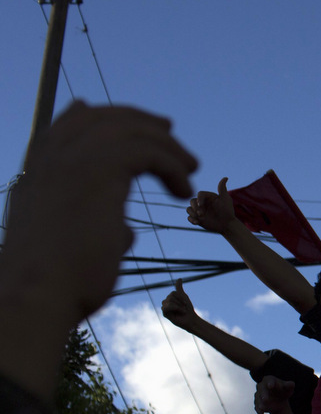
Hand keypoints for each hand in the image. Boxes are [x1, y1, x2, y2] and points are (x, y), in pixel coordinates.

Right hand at [3, 102, 196, 324]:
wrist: (39, 296)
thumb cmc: (59, 284)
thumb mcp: (74, 246)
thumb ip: (98, 227)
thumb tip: (126, 232)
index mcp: (37, 174)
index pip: (67, 125)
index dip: (103, 117)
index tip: (135, 126)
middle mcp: (49, 161)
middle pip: (99, 118)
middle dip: (138, 120)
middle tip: (169, 130)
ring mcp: (70, 161)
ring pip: (127, 129)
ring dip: (164, 145)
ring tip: (190, 168)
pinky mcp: (98, 170)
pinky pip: (147, 150)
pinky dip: (171, 166)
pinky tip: (182, 191)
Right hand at [160, 279, 201, 331]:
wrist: (190, 318)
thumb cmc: (188, 308)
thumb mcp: (184, 296)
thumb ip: (179, 288)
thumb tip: (179, 278)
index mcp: (170, 298)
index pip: (173, 293)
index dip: (181, 297)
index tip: (185, 303)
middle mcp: (166, 302)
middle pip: (170, 296)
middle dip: (180, 302)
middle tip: (183, 308)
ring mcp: (164, 308)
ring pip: (169, 301)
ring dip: (179, 306)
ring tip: (182, 311)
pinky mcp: (164, 314)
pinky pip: (167, 307)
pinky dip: (176, 308)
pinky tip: (179, 313)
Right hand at [187, 177, 240, 233]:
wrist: (227, 224)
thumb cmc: (227, 211)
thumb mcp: (225, 199)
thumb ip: (222, 189)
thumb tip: (225, 177)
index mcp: (208, 197)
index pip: (200, 194)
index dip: (199, 199)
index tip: (200, 205)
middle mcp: (202, 203)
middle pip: (192, 201)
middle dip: (195, 207)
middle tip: (202, 214)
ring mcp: (199, 211)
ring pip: (188, 209)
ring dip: (192, 213)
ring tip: (200, 218)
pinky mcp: (197, 218)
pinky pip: (189, 217)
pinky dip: (191, 219)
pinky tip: (197, 222)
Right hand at [254, 376, 294, 413]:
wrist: (279, 401)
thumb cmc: (284, 391)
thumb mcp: (289, 388)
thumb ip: (290, 385)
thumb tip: (291, 384)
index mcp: (269, 379)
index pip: (269, 379)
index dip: (270, 383)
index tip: (271, 386)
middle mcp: (261, 386)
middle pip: (261, 388)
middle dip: (263, 393)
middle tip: (266, 399)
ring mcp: (258, 394)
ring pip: (258, 398)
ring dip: (260, 403)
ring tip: (264, 408)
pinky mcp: (257, 403)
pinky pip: (256, 406)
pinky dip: (258, 409)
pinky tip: (261, 413)